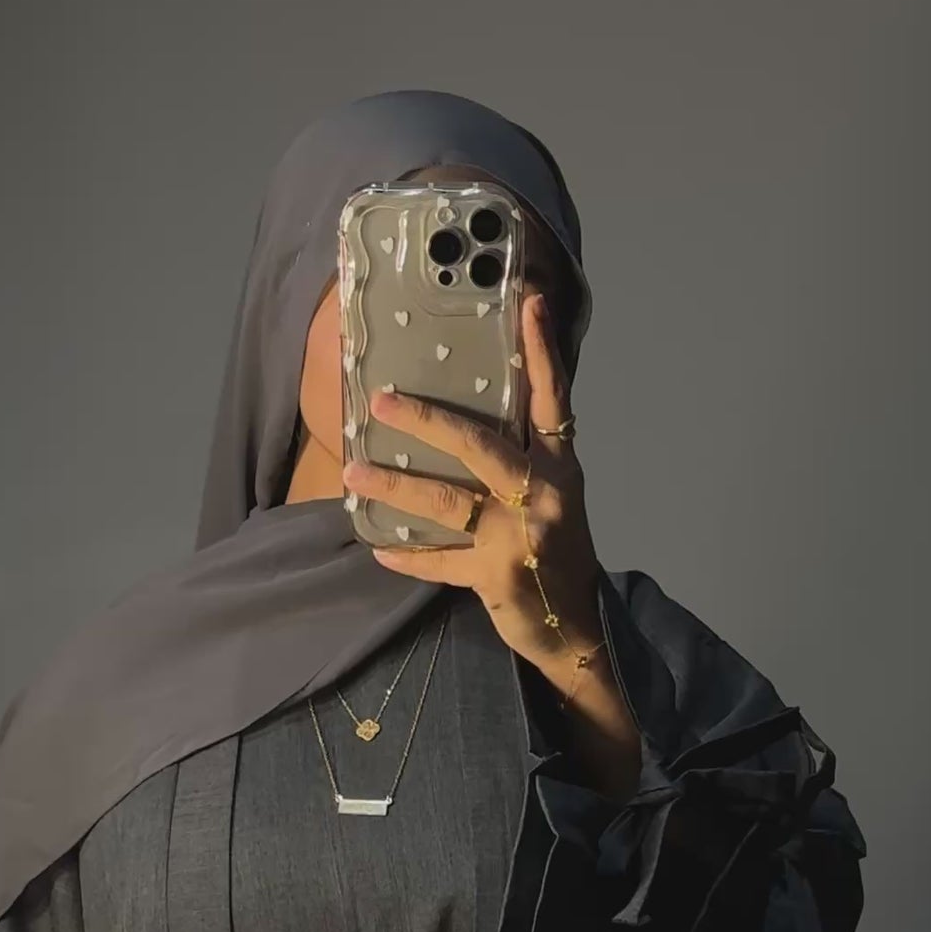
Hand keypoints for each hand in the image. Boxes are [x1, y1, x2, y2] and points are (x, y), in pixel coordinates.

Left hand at [346, 287, 641, 795]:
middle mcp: (544, 494)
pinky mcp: (498, 576)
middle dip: (428, 420)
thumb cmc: (557, 555)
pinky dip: (410, 556)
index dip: (541, 353)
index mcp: (559, 467)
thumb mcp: (552, 499)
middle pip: (480, 445)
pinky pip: (442, 562)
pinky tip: (378, 547)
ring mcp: (521, 536)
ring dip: (397, 486)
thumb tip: (465, 422)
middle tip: (381, 402)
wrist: (575, 628)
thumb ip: (520, 462)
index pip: (552, 399)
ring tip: (355, 473)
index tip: (528, 303)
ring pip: (449, 501)